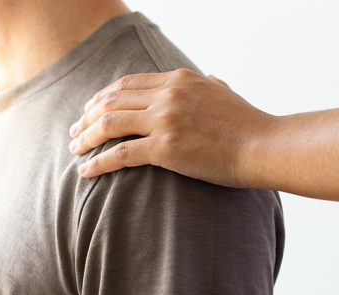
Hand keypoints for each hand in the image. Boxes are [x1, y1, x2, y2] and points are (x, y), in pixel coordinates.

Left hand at [68, 68, 271, 184]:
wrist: (263, 146)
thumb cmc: (249, 126)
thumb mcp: (225, 93)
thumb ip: (209, 85)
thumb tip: (208, 81)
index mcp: (179, 79)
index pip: (128, 84)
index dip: (104, 96)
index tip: (91, 109)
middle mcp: (168, 95)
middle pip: (112, 100)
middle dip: (88, 116)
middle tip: (74, 131)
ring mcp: (165, 120)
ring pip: (109, 124)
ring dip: (86, 137)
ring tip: (75, 150)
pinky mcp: (166, 149)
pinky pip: (120, 154)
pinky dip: (98, 161)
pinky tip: (85, 170)